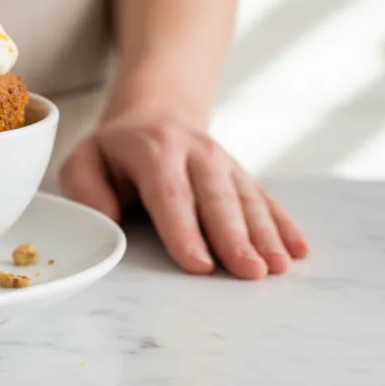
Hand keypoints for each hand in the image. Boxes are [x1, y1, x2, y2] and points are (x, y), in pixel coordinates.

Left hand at [59, 112, 308, 279]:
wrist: (157, 113)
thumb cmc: (115, 151)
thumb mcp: (84, 160)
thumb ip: (86, 190)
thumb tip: (107, 223)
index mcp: (154, 150)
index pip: (170, 195)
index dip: (185, 231)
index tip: (200, 265)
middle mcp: (197, 153)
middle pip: (217, 200)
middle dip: (235, 238)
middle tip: (251, 272)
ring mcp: (225, 164)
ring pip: (247, 201)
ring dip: (266, 235)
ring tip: (278, 267)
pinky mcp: (243, 176)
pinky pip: (266, 200)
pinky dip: (285, 225)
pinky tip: (300, 249)